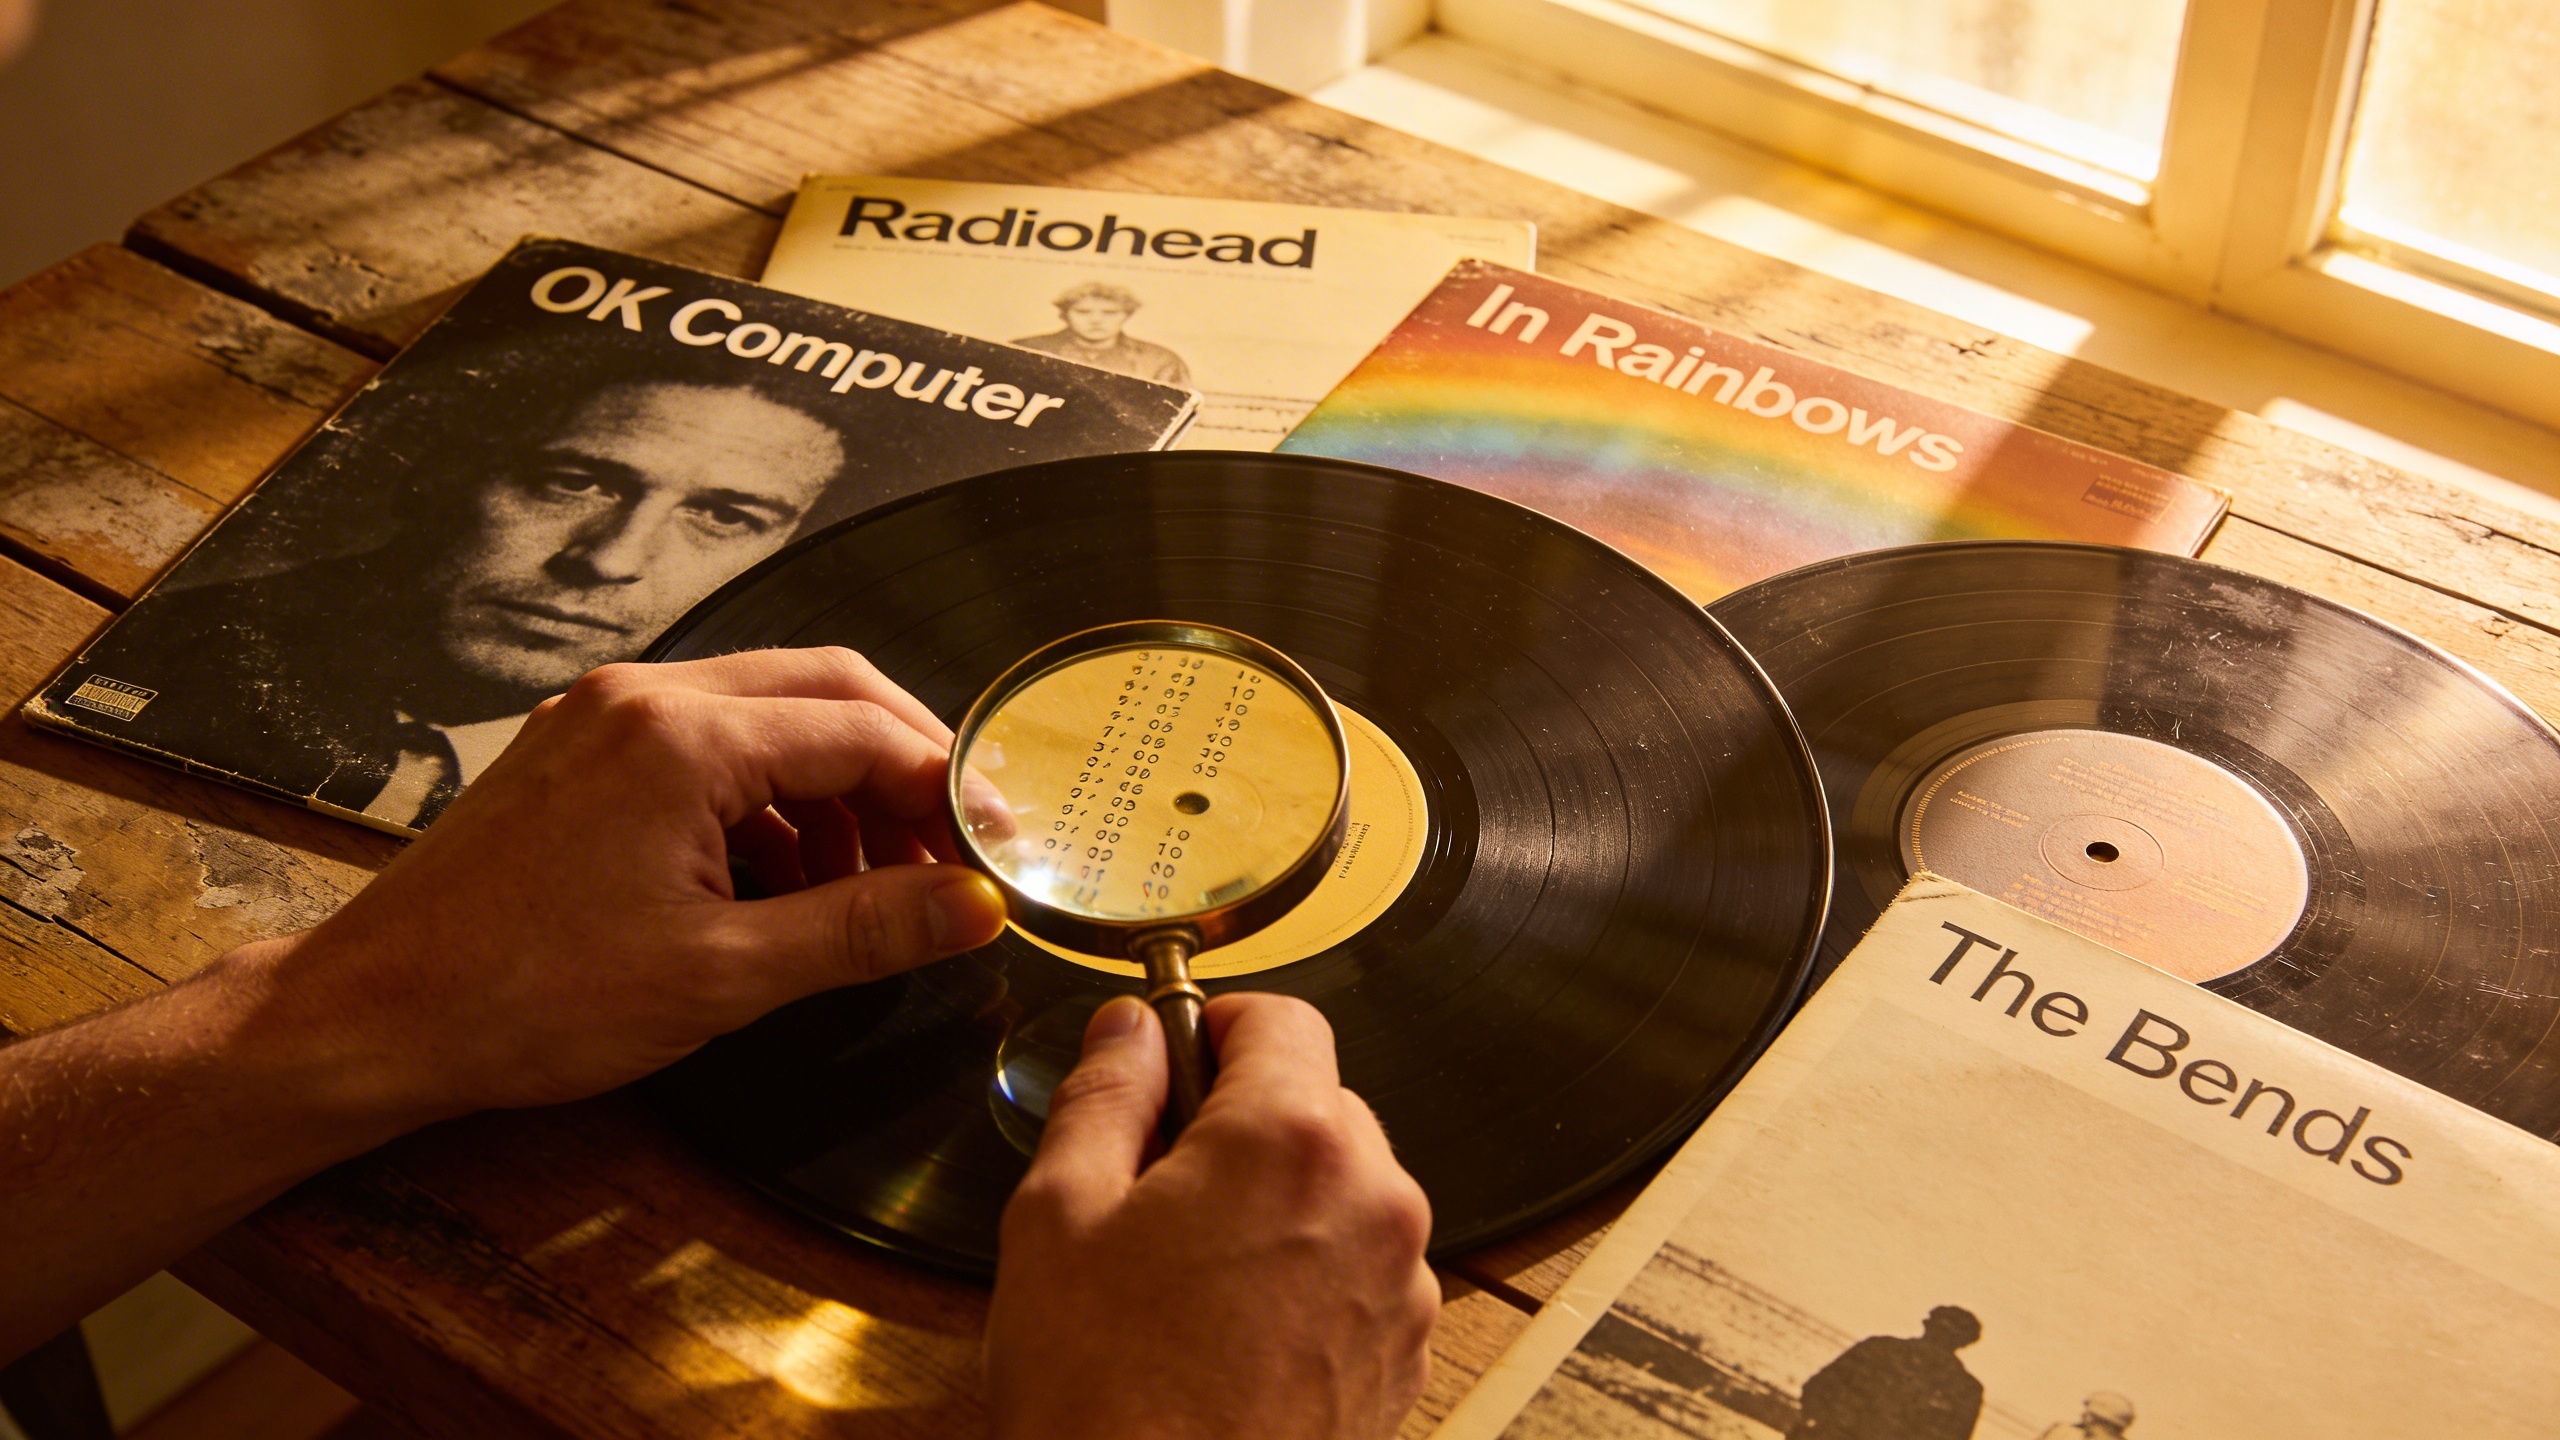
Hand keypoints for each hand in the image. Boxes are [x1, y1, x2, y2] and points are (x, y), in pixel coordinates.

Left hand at [231, 646, 1010, 1124]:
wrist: (374, 1017)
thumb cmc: (526, 999)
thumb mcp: (724, 974)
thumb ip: (865, 928)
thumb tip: (974, 905)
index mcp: (684, 737)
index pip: (865, 730)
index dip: (949, 789)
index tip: (999, 850)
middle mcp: (645, 697)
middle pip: (828, 691)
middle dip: (904, 768)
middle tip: (956, 850)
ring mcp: (605, 716)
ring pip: (771, 715)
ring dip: (838, 787)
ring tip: (870, 888)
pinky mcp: (581, 749)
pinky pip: (710, 744)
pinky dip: (771, 799)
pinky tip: (788, 880)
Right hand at [985, 993, 1438, 1439]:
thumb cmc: (1108, 1400)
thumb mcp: (1058, 1216)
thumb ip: (1104, 1096)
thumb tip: (1127, 1032)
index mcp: (1292, 1142)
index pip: (1281, 1017)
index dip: (1214, 1027)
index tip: (1172, 1060)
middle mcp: (1373, 1199)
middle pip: (1320, 1101)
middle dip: (1242, 1122)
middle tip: (1155, 1183)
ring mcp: (1400, 1283)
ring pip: (1344, 1188)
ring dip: (1279, 1202)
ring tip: (1188, 1276)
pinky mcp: (1403, 1354)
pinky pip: (1362, 1268)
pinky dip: (1309, 1273)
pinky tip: (1231, 1327)